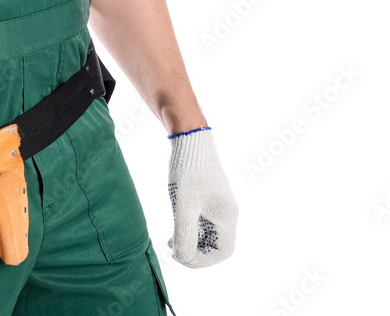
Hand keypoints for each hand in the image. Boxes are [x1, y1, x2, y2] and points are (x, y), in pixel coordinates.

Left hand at [167, 128, 237, 266]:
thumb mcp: (183, 206)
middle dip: (195, 252)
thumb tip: (182, 257)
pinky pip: (203, 222)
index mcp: (227, 217)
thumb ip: (184, 234)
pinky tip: (174, 227)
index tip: (181, 256)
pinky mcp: (208, 197)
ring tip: (170, 241)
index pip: (222, 252)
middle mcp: (226, 212)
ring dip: (191, 241)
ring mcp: (218, 205)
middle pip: (215, 245)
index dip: (202, 260)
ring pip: (207, 234)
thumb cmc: (188, 171)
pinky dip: (190, 229)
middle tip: (173, 250)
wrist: (188, 138)